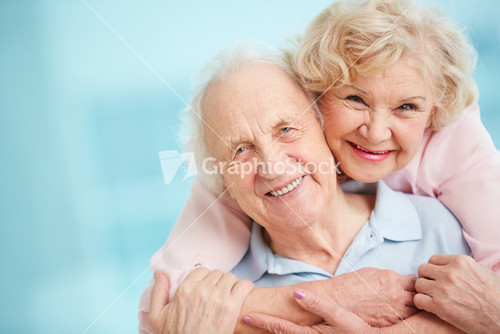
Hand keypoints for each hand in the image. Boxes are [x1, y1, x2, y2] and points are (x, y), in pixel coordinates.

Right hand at [148, 268, 252, 333]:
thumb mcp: (157, 317)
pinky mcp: (231, 307)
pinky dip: (245, 288)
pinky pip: (244, 285)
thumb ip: (158, 292)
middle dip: (219, 283)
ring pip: (231, 277)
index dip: (206, 280)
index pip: (202, 271)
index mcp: (185, 290)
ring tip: (230, 297)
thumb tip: (160, 273)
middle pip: (218, 274)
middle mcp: (201, 290)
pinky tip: (241, 297)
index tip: (208, 289)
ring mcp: (217, 297)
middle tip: (219, 296)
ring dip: (232, 286)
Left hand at [243, 289, 380, 333]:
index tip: (247, 316)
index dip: (264, 322)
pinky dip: (285, 331)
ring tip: (259, 322)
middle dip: (263, 327)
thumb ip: (318, 305)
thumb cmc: (358, 330)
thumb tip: (296, 294)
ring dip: (273, 330)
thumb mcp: (340, 316)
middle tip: (246, 318)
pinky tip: (282, 327)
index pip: (281, 328)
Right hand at [326, 267, 416, 325]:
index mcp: (392, 279)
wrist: (336, 299)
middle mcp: (397, 295)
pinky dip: (403, 317)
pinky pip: (404, 320)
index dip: (413, 283)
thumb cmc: (351, 284)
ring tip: (404, 306)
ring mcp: (394, 311)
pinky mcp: (389, 323)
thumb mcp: (372, 272)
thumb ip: (391, 276)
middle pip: (419, 296)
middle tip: (410, 296)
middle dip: (416, 296)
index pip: (415, 281)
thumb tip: (403, 279)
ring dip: (412, 308)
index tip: (410, 285)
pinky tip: (396, 314)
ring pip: (415, 311)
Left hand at [415, 254, 499, 333]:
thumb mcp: (482, 272)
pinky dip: (422, 303)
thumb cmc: (496, 296)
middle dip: (426, 278)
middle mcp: (450, 273)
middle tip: (433, 287)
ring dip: (424, 291)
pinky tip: (432, 306)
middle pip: (423, 269)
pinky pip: (418, 299)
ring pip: (418, 284)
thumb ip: (463, 267)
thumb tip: (451, 264)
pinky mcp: (440, 306)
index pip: (433, 259)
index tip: (437, 277)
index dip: (434, 269)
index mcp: (460, 262)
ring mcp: (443, 289)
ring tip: (433, 297)